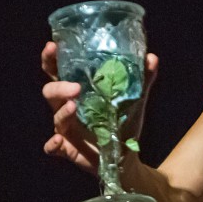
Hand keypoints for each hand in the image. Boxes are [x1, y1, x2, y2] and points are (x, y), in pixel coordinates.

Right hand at [41, 41, 158, 173]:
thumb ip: (142, 79)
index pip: (58, 70)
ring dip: (62, 111)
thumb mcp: (134, 99)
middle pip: (50, 91)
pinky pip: (52, 147)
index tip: (52, 46)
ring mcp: (64, 127)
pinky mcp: (66, 148)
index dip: (51, 58)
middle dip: (59, 86)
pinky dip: (52, 144)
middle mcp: (66, 106)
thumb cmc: (123, 121)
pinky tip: (58, 140)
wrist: (126, 155)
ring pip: (55, 116)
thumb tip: (151, 57)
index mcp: (78, 90)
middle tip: (75, 86)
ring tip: (73, 106)